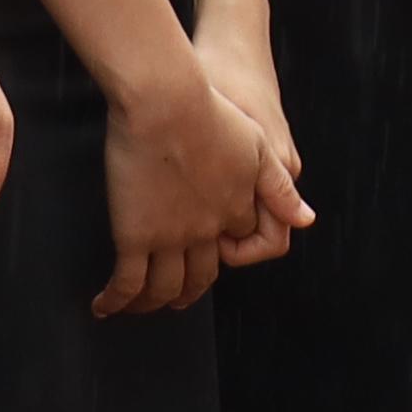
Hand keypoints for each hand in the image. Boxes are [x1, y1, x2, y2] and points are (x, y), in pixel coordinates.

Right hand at [90, 47, 299, 316]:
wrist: (167, 104)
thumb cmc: (211, 113)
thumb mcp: (259, 146)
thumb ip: (280, 188)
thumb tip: (307, 220)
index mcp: (238, 206)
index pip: (242, 242)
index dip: (228, 247)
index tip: (213, 252)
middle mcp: (208, 229)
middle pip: (203, 276)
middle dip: (190, 291)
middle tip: (177, 299)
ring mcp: (170, 237)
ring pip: (164, 287)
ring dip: (152, 304)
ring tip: (138, 308)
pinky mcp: (134, 236)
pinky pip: (127, 283)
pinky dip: (116, 301)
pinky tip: (103, 307)